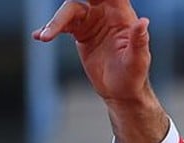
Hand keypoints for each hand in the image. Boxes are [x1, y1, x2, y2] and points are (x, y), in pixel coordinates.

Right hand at [33, 0, 150, 104]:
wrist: (120, 92)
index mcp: (122, 16)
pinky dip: (49, 29)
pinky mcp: (80, 33)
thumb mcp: (138, 60)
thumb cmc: (134, 76)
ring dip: (55, 21)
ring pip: (70, 10)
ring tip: (45, 37)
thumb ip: (139, 40)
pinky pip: (62, 25)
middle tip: (61, 3)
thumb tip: (143, 22)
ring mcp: (92, 22)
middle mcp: (106, 14)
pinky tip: (39, 36)